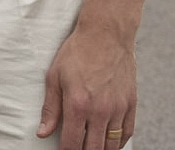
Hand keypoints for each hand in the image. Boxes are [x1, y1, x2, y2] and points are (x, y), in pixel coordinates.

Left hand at [38, 22, 137, 148]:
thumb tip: (43, 132)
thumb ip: (50, 108)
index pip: (72, 144)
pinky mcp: (131, 104)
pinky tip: (110, 143)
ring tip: (91, 147)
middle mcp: (100, 111)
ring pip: (111, 145)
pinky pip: (127, 133)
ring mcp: (118, 109)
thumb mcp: (54, 77)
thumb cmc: (77, 52)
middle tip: (76, 149)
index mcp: (78, 104)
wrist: (106, 35)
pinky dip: (119, 142)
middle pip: (93, 149)